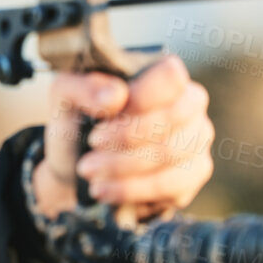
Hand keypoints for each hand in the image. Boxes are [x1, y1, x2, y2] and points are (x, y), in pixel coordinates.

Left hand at [31, 54, 213, 221]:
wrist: (76, 166)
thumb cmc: (78, 121)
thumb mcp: (66, 96)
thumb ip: (85, 87)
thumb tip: (115, 95)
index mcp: (160, 73)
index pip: (170, 75)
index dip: (141, 96)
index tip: (105, 114)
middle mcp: (189, 103)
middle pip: (175, 117)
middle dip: (128, 136)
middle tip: (92, 143)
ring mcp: (196, 139)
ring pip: (171, 153)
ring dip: (122, 165)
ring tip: (88, 169)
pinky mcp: (194, 173)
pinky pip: (171, 184)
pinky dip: (131, 189)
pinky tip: (103, 189)